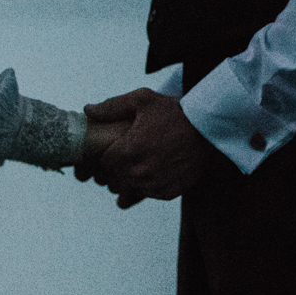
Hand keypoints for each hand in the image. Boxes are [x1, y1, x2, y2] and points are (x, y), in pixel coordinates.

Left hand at [79, 89, 216, 207]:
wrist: (207, 129)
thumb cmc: (173, 111)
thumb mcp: (142, 100)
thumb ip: (111, 107)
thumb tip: (88, 110)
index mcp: (127, 152)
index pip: (104, 162)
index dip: (110, 153)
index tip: (119, 146)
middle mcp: (138, 173)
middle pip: (115, 177)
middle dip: (120, 166)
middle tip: (133, 153)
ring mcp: (153, 185)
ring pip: (131, 187)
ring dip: (134, 177)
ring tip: (147, 160)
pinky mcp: (168, 193)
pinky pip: (149, 193)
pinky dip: (151, 185)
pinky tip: (158, 170)